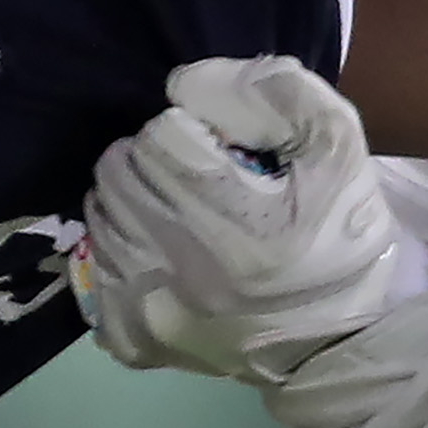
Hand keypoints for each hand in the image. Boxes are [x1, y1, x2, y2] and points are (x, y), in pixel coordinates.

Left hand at [81, 57, 403, 383]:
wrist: (334, 342)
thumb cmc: (337, 238)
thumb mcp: (338, 149)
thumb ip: (277, 93)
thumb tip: (185, 85)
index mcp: (245, 224)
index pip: (162, 137)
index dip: (186, 128)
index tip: (216, 147)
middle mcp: (190, 270)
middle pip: (119, 172)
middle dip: (151, 158)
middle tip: (190, 174)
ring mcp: (154, 312)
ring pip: (99, 214)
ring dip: (129, 199)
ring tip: (173, 208)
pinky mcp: (135, 339)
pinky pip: (90, 269)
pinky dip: (114, 249)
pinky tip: (152, 251)